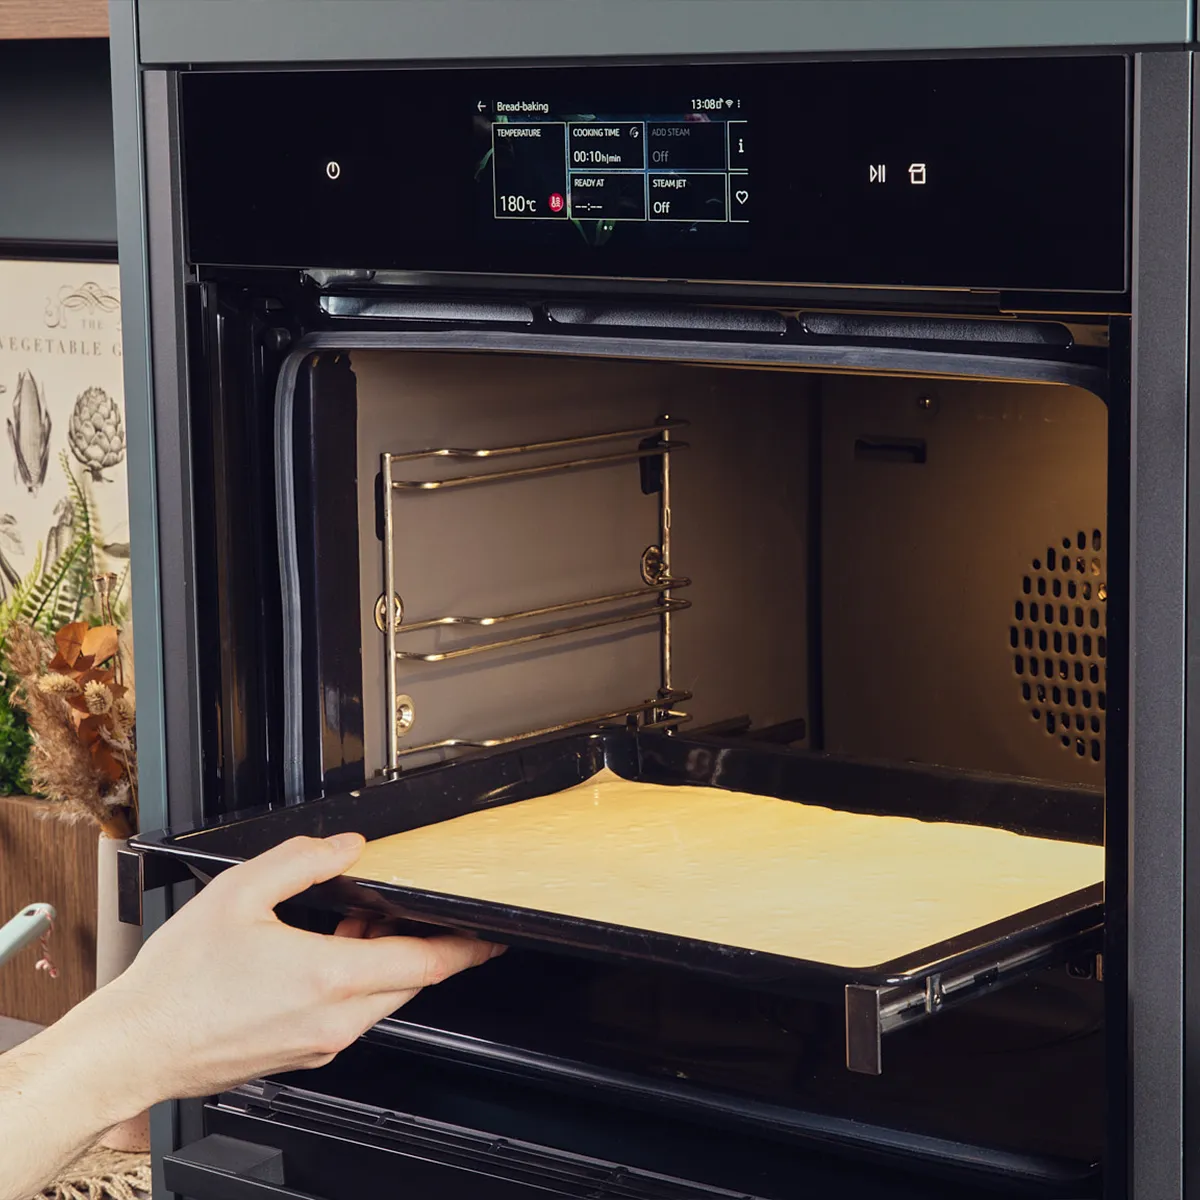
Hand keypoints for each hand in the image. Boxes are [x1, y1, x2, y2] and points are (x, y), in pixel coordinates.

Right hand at [88, 833, 502, 1109]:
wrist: (137, 1047)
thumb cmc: (179, 981)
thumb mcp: (239, 893)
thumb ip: (304, 859)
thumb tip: (348, 846)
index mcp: (329, 977)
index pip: (426, 962)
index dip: (467, 946)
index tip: (492, 935)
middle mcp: (335, 1019)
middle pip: (411, 980)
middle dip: (425, 944)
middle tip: (412, 910)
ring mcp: (321, 1043)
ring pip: (382, 999)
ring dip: (385, 960)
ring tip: (361, 922)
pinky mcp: (304, 1055)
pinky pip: (352, 1016)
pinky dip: (357, 983)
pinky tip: (329, 954)